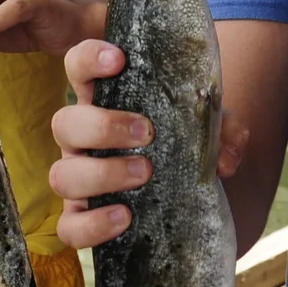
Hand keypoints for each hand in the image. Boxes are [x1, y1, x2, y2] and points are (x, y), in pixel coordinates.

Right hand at [45, 38, 247, 250]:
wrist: (182, 195)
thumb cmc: (180, 146)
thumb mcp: (205, 128)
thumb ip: (222, 130)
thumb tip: (225, 154)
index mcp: (104, 102)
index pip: (78, 67)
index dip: (89, 58)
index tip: (118, 60)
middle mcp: (82, 140)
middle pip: (64, 122)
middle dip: (103, 126)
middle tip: (147, 132)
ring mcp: (77, 179)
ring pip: (62, 175)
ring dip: (102, 173)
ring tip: (144, 173)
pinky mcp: (81, 218)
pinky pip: (70, 227)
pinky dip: (93, 225)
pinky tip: (124, 217)